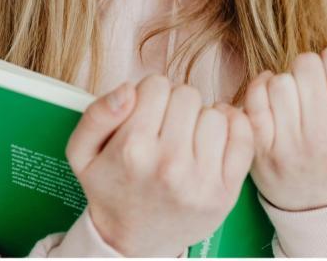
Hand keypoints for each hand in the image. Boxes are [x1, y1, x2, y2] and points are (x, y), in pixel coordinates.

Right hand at [65, 75, 253, 256]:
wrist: (132, 241)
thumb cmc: (111, 189)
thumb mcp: (83, 153)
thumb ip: (97, 114)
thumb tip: (128, 89)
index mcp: (132, 150)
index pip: (156, 85)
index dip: (149, 95)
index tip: (145, 114)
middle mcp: (169, 165)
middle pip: (188, 95)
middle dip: (175, 105)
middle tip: (165, 128)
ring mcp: (201, 180)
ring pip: (215, 114)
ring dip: (201, 120)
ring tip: (186, 139)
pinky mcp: (226, 191)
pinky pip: (243, 136)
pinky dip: (233, 127)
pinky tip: (213, 136)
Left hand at [242, 46, 326, 211]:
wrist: (318, 202)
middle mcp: (320, 136)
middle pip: (305, 64)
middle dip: (309, 68)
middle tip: (313, 86)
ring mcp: (287, 144)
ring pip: (279, 81)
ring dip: (286, 81)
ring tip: (295, 97)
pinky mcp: (260, 147)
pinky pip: (254, 98)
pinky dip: (260, 88)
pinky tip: (273, 96)